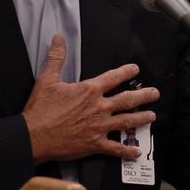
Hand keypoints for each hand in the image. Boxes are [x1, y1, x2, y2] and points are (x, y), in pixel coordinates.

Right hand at [22, 34, 159, 164]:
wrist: (34, 136)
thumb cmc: (41, 109)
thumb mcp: (47, 79)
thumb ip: (56, 57)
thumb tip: (58, 38)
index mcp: (89, 90)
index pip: (112, 78)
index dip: (125, 72)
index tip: (135, 69)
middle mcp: (98, 108)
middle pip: (126, 100)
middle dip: (143, 96)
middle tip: (155, 94)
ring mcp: (98, 127)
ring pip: (126, 122)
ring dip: (141, 119)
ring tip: (152, 116)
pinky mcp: (94, 144)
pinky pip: (115, 148)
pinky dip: (127, 151)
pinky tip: (136, 151)